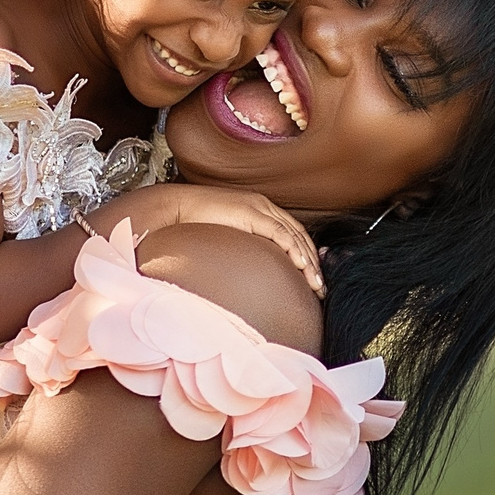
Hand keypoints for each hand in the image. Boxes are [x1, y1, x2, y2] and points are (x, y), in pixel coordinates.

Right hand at [91, 183, 324, 294]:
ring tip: (315, 285)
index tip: (312, 278)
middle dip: (313, 263)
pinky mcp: (252, 212)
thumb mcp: (224, 239)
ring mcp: (260, 207)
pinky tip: (300, 267)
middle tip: (320, 288)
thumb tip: (242, 272)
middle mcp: (264, 207)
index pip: (292, 233)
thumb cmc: (193, 225)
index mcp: (260, 210)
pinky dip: (293, 250)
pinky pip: (281, 233)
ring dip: (308, 262)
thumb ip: (239, 249)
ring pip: (295, 236)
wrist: (174, 208)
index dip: (306, 255)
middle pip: (300, 235)